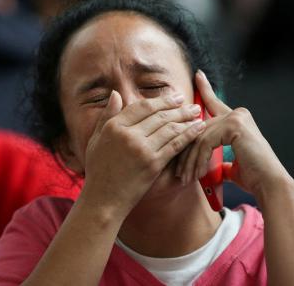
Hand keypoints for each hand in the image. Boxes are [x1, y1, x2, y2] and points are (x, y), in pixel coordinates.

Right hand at [82, 91, 205, 218]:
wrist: (103, 200)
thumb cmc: (98, 170)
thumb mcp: (96, 139)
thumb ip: (106, 115)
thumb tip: (116, 94)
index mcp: (114, 126)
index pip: (142, 106)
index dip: (161, 100)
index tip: (174, 97)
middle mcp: (128, 134)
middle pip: (159, 115)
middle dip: (178, 107)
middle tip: (191, 104)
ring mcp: (141, 149)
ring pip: (169, 128)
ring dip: (186, 119)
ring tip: (197, 114)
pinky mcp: (153, 163)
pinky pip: (175, 145)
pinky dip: (188, 135)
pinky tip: (198, 129)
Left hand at [178, 70, 290, 196]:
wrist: (269, 184)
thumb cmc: (254, 177)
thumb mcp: (232, 163)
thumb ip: (221, 158)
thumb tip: (215, 164)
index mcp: (237, 119)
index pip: (214, 103)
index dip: (205, 89)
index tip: (198, 75)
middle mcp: (237, 114)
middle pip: (199, 128)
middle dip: (186, 151)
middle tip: (178, 171)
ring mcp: (236, 117)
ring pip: (199, 137)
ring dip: (190, 161)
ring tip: (185, 178)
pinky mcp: (234, 125)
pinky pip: (205, 142)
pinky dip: (198, 160)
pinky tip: (197, 174)